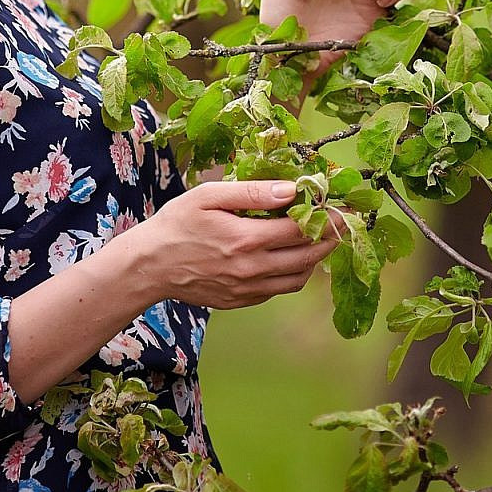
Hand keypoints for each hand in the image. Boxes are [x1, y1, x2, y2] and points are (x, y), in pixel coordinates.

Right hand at [128, 180, 346, 308]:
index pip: (301, 228)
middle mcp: (252, 268)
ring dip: (316, 259)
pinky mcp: (242, 301)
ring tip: (322, 240)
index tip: (340, 206)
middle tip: (342, 223)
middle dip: (330, 238)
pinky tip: (293, 258)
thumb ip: (252, 192)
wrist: (149, 266)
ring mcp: (248, 289)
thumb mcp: (208, 196)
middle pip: (307, 255)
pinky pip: (279, 290)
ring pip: (298, 278)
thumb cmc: (176, 225)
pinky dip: (294, 274)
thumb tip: (291, 190)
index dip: (325, 216)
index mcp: (246, 239)